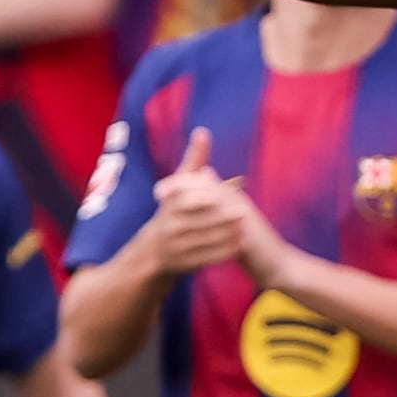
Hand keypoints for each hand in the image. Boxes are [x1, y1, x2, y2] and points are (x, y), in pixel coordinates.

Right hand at [146, 128, 259, 272]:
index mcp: (169, 206)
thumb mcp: (178, 187)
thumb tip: (203, 132)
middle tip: (243, 212)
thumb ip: (193, 161)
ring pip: (203, 240)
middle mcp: (168, 226)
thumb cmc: (171, 212)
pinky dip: (222, 253)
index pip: (190, 199)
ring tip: (245, 229)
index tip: (232, 192)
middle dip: (220, 217)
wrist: (151, 254)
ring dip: (225, 236)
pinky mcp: (181, 264)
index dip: (210, 196)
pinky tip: (238, 247)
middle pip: (198, 220)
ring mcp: (173, 247)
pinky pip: (204, 259)